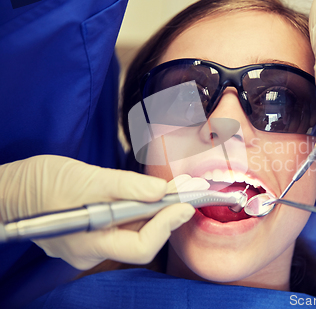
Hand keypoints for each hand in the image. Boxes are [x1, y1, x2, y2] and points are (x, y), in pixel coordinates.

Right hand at [0, 155, 208, 269]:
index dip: (166, 226)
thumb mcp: (87, 177)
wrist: (11, 188)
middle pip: (140, 239)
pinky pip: (121, 224)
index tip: (185, 204)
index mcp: (90, 243)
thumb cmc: (42, 183)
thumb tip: (161, 192)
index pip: (141, 246)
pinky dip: (137, 209)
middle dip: (165, 215)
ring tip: (171, 189)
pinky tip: (146, 193)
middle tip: (185, 192)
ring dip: (153, 210)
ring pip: (132, 230)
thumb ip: (126, 187)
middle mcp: (92, 251)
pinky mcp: (90, 232)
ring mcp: (89, 243)